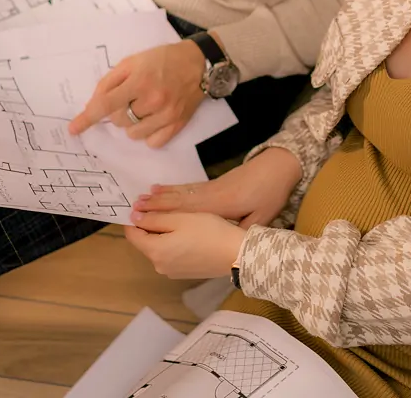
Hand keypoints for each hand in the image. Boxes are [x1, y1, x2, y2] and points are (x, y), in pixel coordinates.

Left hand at [68, 40, 206, 146]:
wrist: (198, 64)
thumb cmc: (162, 60)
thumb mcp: (132, 61)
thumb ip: (110, 82)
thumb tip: (93, 105)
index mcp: (139, 81)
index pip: (106, 104)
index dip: (87, 118)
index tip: (74, 129)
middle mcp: (153, 100)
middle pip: (119, 120)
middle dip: (119, 110)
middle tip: (131, 97)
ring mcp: (166, 115)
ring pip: (133, 133)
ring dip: (133, 123)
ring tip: (144, 107)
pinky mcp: (177, 125)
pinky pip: (152, 142)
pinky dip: (148, 134)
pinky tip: (154, 119)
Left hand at [127, 211, 245, 278]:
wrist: (236, 254)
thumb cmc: (208, 232)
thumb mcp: (180, 219)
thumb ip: (154, 219)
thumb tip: (134, 218)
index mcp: (155, 251)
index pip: (132, 235)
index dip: (133, 219)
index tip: (141, 206)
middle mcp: (159, 266)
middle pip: (145, 243)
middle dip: (149, 226)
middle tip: (164, 210)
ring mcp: (172, 272)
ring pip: (159, 249)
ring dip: (162, 235)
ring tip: (179, 221)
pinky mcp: (184, 273)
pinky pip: (171, 256)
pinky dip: (173, 245)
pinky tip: (188, 236)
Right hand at [134, 146, 301, 227]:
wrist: (277, 167)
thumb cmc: (270, 194)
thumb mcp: (260, 218)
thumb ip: (240, 231)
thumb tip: (224, 244)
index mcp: (220, 206)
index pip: (187, 213)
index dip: (165, 216)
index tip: (145, 218)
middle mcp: (210, 195)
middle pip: (178, 202)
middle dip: (155, 206)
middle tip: (133, 209)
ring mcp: (210, 187)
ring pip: (180, 192)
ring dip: (160, 196)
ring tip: (140, 199)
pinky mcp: (213, 183)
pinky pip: (188, 186)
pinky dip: (173, 188)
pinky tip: (160, 188)